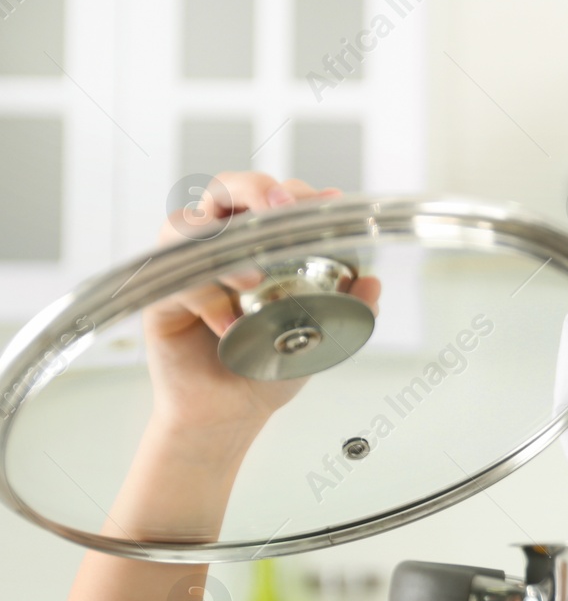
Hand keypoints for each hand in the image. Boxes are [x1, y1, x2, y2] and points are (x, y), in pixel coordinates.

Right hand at [144, 173, 381, 436]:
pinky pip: (177, 280)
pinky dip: (206, 298)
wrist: (230, 413)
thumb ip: (348, 308)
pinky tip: (230, 326)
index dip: (298, 193)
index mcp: (259, 243)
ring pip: (186, 224)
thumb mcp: (320, 336)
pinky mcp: (162, 296)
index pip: (273, 198)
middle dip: (253, 188)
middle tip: (280, 207)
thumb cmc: (268, 365)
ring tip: (253, 277)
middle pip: (225, 189)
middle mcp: (221, 245)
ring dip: (224, 241)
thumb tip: (373, 283)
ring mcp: (187, 266)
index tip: (328, 203)